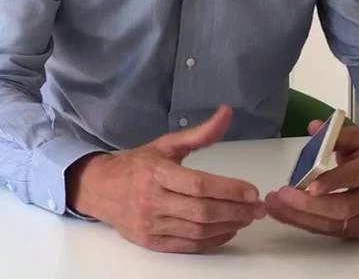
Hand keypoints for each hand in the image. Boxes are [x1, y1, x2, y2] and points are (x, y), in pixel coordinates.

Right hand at [67, 105, 266, 253]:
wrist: (100, 190)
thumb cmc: (136, 166)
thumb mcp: (165, 145)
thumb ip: (200, 134)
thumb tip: (227, 113)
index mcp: (156, 172)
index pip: (198, 184)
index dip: (229, 190)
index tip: (252, 191)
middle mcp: (152, 200)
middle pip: (202, 211)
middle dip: (236, 211)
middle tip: (257, 209)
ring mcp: (150, 224)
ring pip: (198, 231)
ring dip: (229, 226)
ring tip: (246, 218)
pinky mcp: (151, 242)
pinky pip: (189, 246)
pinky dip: (213, 241)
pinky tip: (227, 230)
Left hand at [265, 120, 358, 239]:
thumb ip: (337, 133)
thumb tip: (313, 127)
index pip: (356, 177)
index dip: (333, 182)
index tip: (311, 185)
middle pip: (343, 207)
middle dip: (309, 204)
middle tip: (282, 195)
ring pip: (333, 224)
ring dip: (300, 217)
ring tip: (274, 205)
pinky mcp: (357, 232)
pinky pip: (328, 231)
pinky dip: (303, 224)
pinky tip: (283, 214)